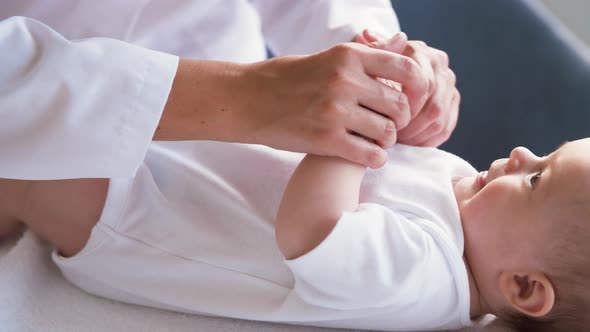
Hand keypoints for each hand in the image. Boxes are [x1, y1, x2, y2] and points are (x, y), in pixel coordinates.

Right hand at [241, 40, 427, 167]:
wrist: (248, 100)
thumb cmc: (288, 78)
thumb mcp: (328, 57)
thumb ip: (367, 54)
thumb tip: (403, 41)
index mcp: (348, 56)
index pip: (406, 68)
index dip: (418, 89)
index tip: (409, 101)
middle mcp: (345, 80)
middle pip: (400, 106)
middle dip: (400, 120)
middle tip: (388, 126)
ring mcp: (335, 111)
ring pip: (388, 133)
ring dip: (386, 141)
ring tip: (375, 141)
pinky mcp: (325, 140)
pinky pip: (370, 155)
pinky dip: (375, 159)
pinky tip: (367, 156)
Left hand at [358, 30, 459, 146]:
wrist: (381, 88)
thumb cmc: (369, 77)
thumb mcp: (367, 65)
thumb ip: (368, 52)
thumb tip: (366, 33)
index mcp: (419, 52)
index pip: (422, 83)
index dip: (406, 106)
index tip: (388, 118)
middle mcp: (439, 64)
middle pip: (433, 104)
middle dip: (410, 123)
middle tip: (392, 135)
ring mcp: (449, 85)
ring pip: (439, 118)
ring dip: (417, 133)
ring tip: (397, 139)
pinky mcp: (453, 105)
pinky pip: (445, 128)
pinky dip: (426, 139)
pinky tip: (409, 143)